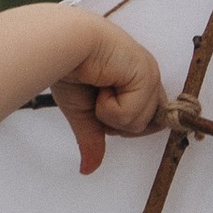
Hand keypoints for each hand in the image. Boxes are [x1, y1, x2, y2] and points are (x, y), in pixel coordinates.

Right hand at [51, 18, 165, 175]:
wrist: (62, 43)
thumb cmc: (69, 67)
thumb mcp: (82, 112)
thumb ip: (93, 138)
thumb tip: (88, 169)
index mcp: (137, 81)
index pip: (148, 119)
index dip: (125, 122)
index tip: (102, 106)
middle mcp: (148, 77)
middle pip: (146, 126)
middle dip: (116, 120)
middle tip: (97, 95)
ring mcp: (149, 76)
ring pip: (138, 124)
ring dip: (109, 112)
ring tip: (97, 85)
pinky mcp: (146, 76)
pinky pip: (131, 115)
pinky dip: (109, 107)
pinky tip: (101, 83)